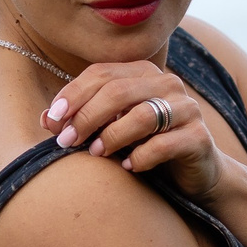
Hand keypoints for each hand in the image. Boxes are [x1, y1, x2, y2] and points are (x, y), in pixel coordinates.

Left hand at [44, 60, 227, 202]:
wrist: (196, 173)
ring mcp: (187, 109)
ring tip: (97, 153)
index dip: (73, 94)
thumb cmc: (146, 146)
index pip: (101, 73)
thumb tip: (47, 119)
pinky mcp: (199, 137)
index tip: (54, 121)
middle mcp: (168, 83)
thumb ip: (82, 120)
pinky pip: (164, 144)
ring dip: (112, 136)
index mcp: (143, 73)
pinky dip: (141, 157)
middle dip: (87, 117)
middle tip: (68, 141)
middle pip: (118, 91)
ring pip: (142, 115)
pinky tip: (128, 167)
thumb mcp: (111, 130)